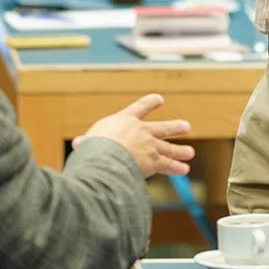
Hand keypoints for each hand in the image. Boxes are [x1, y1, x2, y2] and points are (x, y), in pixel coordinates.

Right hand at [74, 93, 196, 176]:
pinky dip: (176, 167)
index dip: (150, 102)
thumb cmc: (94, 147)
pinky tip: (184, 170)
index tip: (159, 99)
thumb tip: (78, 143)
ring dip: (180, 150)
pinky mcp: (154, 161)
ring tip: (190, 152)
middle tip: (187, 126)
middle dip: (175, 127)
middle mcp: (141, 131)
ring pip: (168, 148)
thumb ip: (86, 142)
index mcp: (125, 120)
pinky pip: (168, 165)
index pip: (140, 108)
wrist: (107, 155)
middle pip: (162, 128)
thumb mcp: (89, 141)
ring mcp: (150, 146)